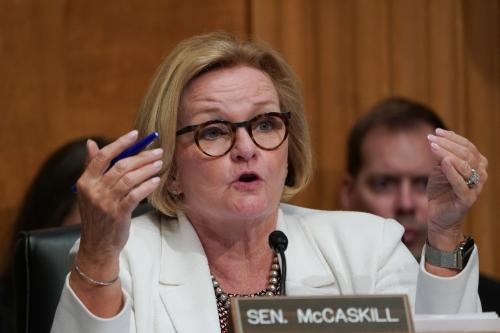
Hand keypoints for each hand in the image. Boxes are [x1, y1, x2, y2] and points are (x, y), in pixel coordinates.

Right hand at [75, 130, 162, 275]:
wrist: (98, 245)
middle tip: (157, 151)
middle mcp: (94, 190)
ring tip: (160, 163)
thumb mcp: (90, 191)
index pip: (102, 156)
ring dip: (147, 169)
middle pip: (121, 166)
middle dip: (141, 156)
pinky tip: (156, 181)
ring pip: (130, 178)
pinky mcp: (118, 213)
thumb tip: (90, 142)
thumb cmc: (98, 215)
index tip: (135, 135)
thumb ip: (92, 167)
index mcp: (85, 182)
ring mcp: (106, 202)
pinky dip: (147, 186)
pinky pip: (136, 195)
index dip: (120, 143)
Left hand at [426, 128, 487, 249]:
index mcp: (477, 165)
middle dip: (448, 144)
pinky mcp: (467, 199)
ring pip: (465, 166)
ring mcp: (475, 187)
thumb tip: (436, 140)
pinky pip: (461, 183)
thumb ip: (441, 157)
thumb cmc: (441, 191)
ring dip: (448, 154)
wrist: (438, 215)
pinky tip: (443, 162)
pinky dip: (452, 171)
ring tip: (433, 146)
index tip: (436, 131)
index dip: (453, 138)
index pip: (468, 147)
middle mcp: (480, 175)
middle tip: (431, 138)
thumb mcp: (439, 170)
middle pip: (466, 154)